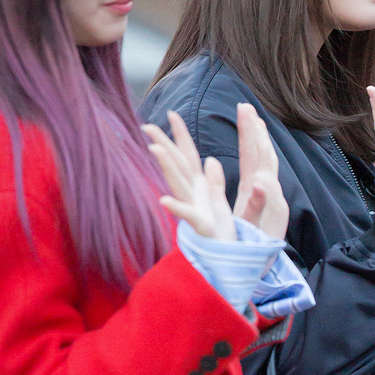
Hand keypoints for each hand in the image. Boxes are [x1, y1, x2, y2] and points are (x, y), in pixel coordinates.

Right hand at [144, 111, 235, 241]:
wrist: (228, 261)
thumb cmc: (222, 234)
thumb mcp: (220, 203)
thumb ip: (215, 182)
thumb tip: (211, 161)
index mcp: (200, 187)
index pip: (189, 155)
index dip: (181, 135)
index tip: (171, 114)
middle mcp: (194, 196)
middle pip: (178, 165)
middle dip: (164, 145)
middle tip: (147, 126)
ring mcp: (196, 210)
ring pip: (180, 185)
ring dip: (168, 168)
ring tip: (156, 150)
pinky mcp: (203, 226)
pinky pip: (189, 215)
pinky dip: (177, 207)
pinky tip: (163, 200)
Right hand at [232, 101, 287, 238]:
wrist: (266, 270)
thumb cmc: (251, 251)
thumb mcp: (251, 230)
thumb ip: (256, 205)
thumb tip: (261, 181)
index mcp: (263, 194)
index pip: (256, 156)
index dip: (249, 133)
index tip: (243, 110)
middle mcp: (272, 192)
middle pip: (265, 154)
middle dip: (256, 129)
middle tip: (246, 106)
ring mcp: (274, 197)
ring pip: (269, 161)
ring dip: (261, 139)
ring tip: (253, 120)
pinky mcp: (272, 203)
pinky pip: (268, 172)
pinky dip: (262, 155)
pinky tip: (257, 151)